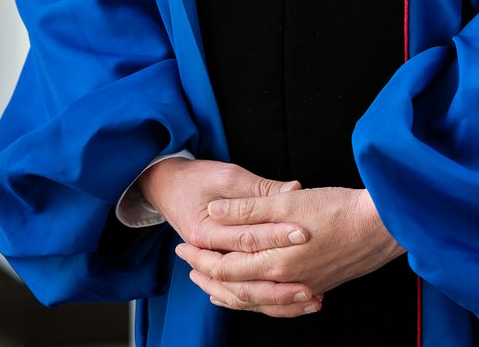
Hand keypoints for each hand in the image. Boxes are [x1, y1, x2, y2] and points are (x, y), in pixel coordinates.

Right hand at [139, 157, 321, 316]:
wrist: (166, 187)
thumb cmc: (196, 178)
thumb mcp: (226, 175)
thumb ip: (258, 188)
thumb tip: (294, 189)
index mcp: (206, 232)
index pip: (247, 238)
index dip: (276, 235)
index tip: (303, 232)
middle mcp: (208, 254)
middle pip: (246, 273)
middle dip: (281, 277)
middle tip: (312, 276)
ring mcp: (213, 264)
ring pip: (244, 292)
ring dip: (277, 298)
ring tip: (309, 299)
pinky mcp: (221, 266)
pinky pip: (241, 292)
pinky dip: (265, 299)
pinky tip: (290, 302)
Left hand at [175, 187, 404, 313]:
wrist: (382, 225)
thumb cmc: (338, 208)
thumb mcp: (289, 201)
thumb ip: (249, 208)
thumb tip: (215, 212)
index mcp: (275, 259)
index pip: (225, 265)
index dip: (200, 257)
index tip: (183, 247)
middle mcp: (286, 280)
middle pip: (236, 287)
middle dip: (209, 277)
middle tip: (189, 268)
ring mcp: (303, 286)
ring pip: (257, 300)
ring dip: (231, 293)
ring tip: (214, 288)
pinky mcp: (319, 285)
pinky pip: (279, 305)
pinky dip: (261, 303)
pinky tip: (258, 299)